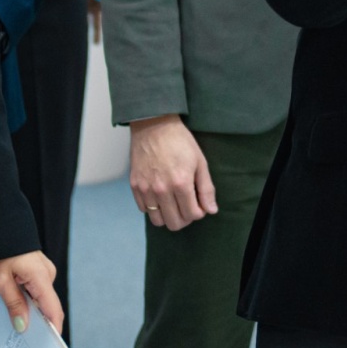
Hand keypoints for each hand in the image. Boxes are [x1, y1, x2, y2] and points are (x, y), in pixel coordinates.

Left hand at [0, 251, 63, 336]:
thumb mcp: (0, 280)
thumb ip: (14, 303)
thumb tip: (24, 326)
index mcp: (42, 276)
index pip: (53, 309)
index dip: (53, 329)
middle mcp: (48, 273)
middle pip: (48, 306)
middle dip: (39, 324)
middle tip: (25, 343)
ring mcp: (43, 271)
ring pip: (41, 299)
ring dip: (32, 312)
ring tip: (17, 327)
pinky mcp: (37, 269)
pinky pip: (36, 290)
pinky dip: (29, 301)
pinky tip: (17, 310)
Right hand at [129, 114, 216, 229]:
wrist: (153, 124)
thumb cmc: (180, 141)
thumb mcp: (200, 161)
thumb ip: (206, 188)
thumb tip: (211, 210)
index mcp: (181, 183)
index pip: (192, 215)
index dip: (199, 212)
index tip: (199, 204)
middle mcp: (162, 189)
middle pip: (174, 223)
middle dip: (185, 218)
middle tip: (187, 207)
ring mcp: (146, 189)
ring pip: (158, 221)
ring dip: (168, 216)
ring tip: (173, 204)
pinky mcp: (135, 186)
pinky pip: (144, 210)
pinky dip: (153, 208)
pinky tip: (160, 196)